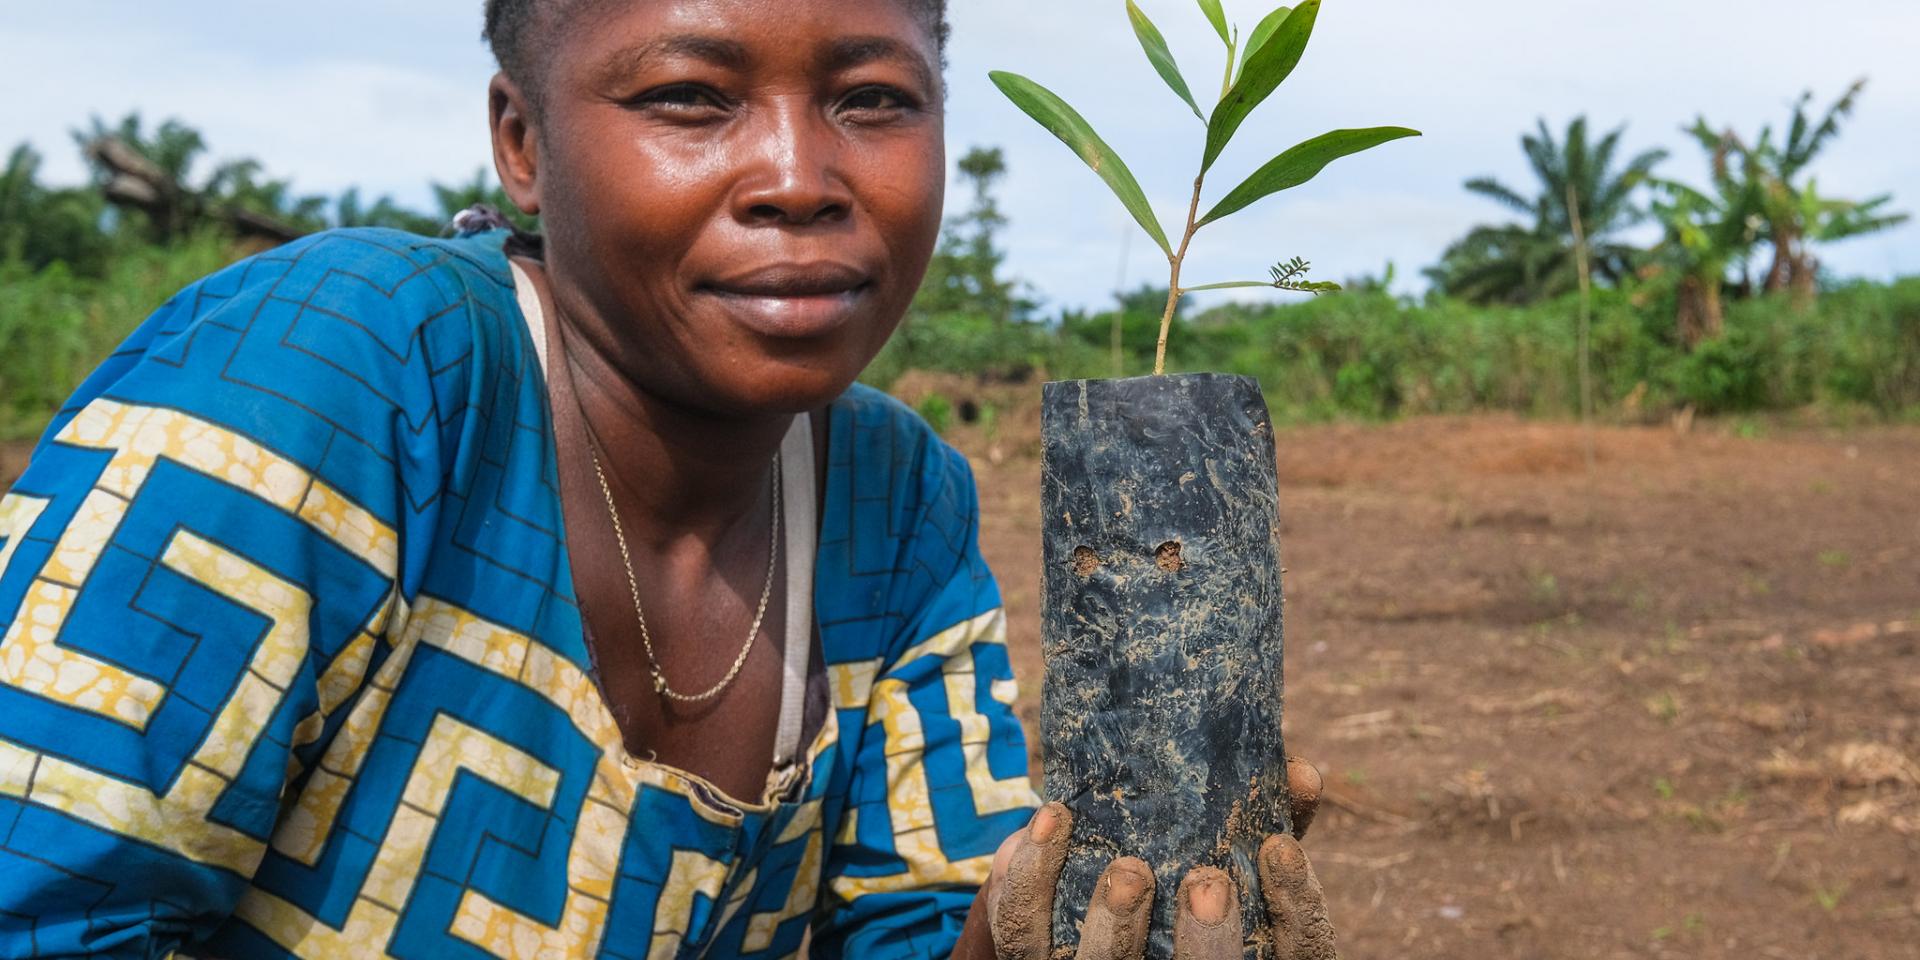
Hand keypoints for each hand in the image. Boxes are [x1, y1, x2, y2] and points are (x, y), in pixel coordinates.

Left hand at [951, 757, 1332, 959]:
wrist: (1073, 922)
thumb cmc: (1171, 884)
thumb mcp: (1225, 858)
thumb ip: (1260, 822)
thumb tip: (1302, 772)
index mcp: (1236, 958)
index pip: (1294, 954)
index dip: (1297, 910)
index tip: (1280, 849)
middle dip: (1203, 943)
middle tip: (1206, 885)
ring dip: (1114, 921)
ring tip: (1128, 868)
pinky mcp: (1030, 953)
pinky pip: (1021, 925)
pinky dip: (1033, 873)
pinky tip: (1052, 818)